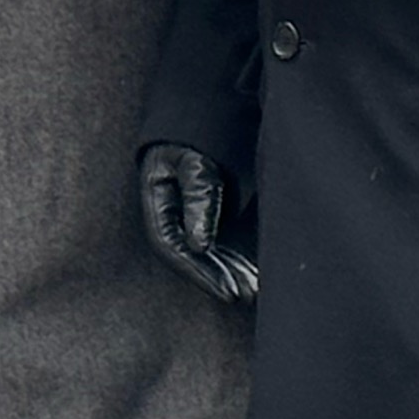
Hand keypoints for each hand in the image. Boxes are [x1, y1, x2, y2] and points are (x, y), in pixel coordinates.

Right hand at [138, 142, 257, 305]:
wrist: (202, 123)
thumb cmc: (192, 140)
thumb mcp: (192, 162)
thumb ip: (198, 196)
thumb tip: (200, 244)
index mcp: (159, 207)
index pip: (173, 248)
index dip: (200, 273)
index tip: (226, 290)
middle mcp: (173, 220)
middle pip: (193, 258)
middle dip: (220, 278)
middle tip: (247, 296)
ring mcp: (191, 221)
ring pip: (210, 257)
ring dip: (231, 274)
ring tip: (258, 290)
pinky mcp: (210, 219)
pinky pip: (224, 246)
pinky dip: (240, 261)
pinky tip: (260, 273)